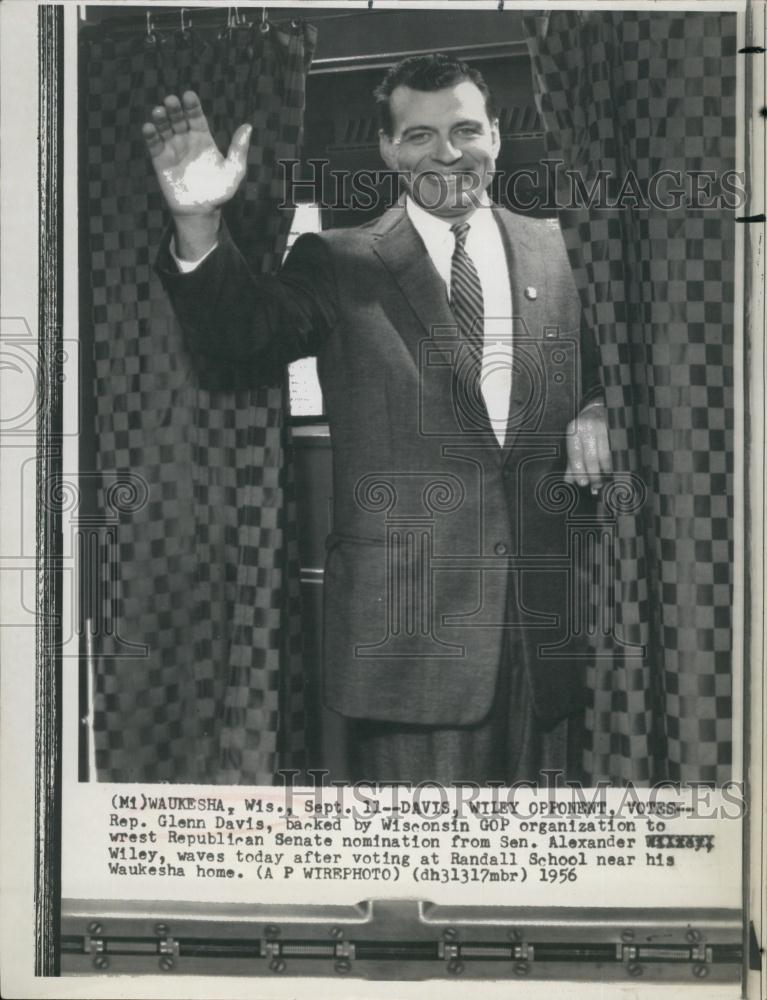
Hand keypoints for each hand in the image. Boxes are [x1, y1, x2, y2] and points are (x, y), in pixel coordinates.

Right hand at [142, 91, 251, 217]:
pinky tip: (149, 128)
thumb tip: (248, 126)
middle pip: (178, 119)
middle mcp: (186, 140)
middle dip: (175, 109)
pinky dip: (150, 135)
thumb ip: (239, 150)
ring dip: (161, 118)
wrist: (201, 211)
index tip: (189, 96)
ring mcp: (173, 149)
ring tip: (159, 111)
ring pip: (165, 128)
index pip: (196, 117)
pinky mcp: (160, 161)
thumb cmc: (219, 192)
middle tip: (172, 101)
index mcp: (203, 138)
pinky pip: (154, 145)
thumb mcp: (234, 171)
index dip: (192, 106)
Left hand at [564, 400, 611, 493]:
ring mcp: (603, 426)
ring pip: (605, 455)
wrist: (599, 409)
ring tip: (605, 477)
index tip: (582, 483)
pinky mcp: (616, 428)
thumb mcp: (575, 442)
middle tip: (596, 484)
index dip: (578, 470)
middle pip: (591, 457)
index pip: (575, 454)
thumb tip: (569, 481)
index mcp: (574, 431)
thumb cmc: (585, 429)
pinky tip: (613, 468)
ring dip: (605, 470)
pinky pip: (616, 450)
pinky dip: (614, 462)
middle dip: (594, 474)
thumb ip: (572, 462)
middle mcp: (587, 427)